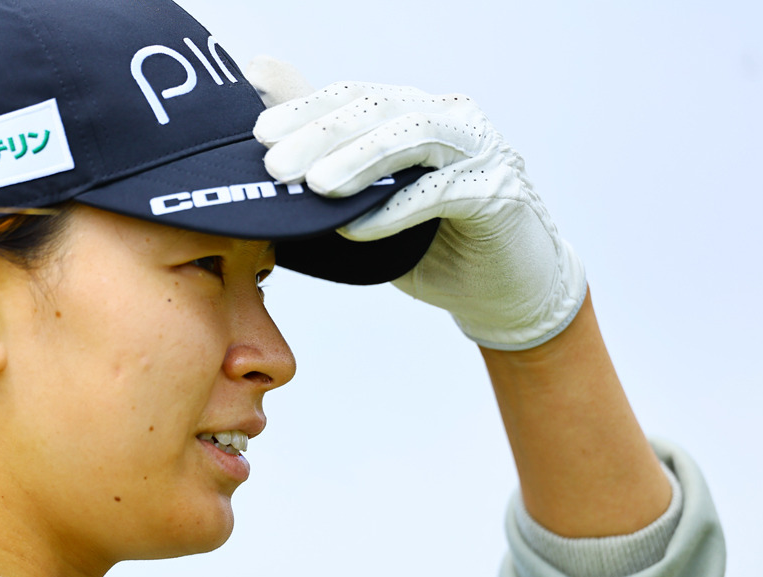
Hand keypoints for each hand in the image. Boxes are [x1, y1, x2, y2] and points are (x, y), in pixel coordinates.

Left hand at [252, 81, 586, 349]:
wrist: (504, 294)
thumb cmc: (432, 248)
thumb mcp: (371, 210)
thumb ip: (328, 173)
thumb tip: (263, 143)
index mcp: (414, 113)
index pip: (353, 97)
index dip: (304, 110)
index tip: (258, 135)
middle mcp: (449, 119)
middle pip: (377, 109)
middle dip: (320, 134)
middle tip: (276, 165)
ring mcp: (479, 149)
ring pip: (413, 136)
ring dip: (359, 159)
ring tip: (316, 187)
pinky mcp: (499, 191)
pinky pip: (442, 191)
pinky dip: (397, 209)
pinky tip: (358, 228)